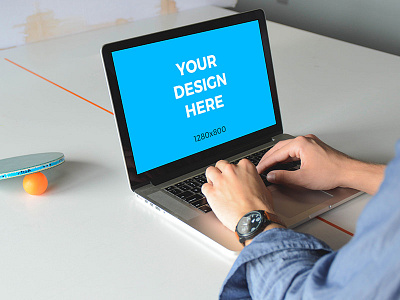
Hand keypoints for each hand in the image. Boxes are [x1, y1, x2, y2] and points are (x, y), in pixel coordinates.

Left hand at [202, 159, 273, 231]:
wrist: (253, 220)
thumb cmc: (260, 208)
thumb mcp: (263, 188)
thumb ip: (254, 181)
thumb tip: (252, 184)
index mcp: (245, 167)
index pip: (236, 164)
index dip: (234, 172)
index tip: (234, 178)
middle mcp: (231, 171)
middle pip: (220, 164)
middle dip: (221, 172)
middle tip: (224, 181)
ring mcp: (220, 181)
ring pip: (210, 171)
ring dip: (212, 178)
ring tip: (215, 186)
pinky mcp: (212, 192)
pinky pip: (204, 187)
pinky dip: (207, 191)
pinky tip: (212, 196)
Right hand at [256, 134, 384, 193]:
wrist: (350, 172)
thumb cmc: (332, 173)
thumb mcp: (303, 178)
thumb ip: (284, 177)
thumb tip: (272, 176)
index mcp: (300, 144)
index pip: (276, 153)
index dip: (266, 163)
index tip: (259, 169)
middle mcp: (305, 140)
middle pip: (280, 148)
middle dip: (269, 158)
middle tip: (261, 167)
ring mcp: (310, 142)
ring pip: (288, 148)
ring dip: (278, 157)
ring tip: (270, 165)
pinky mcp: (314, 147)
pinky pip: (296, 149)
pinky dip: (287, 156)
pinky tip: (284, 162)